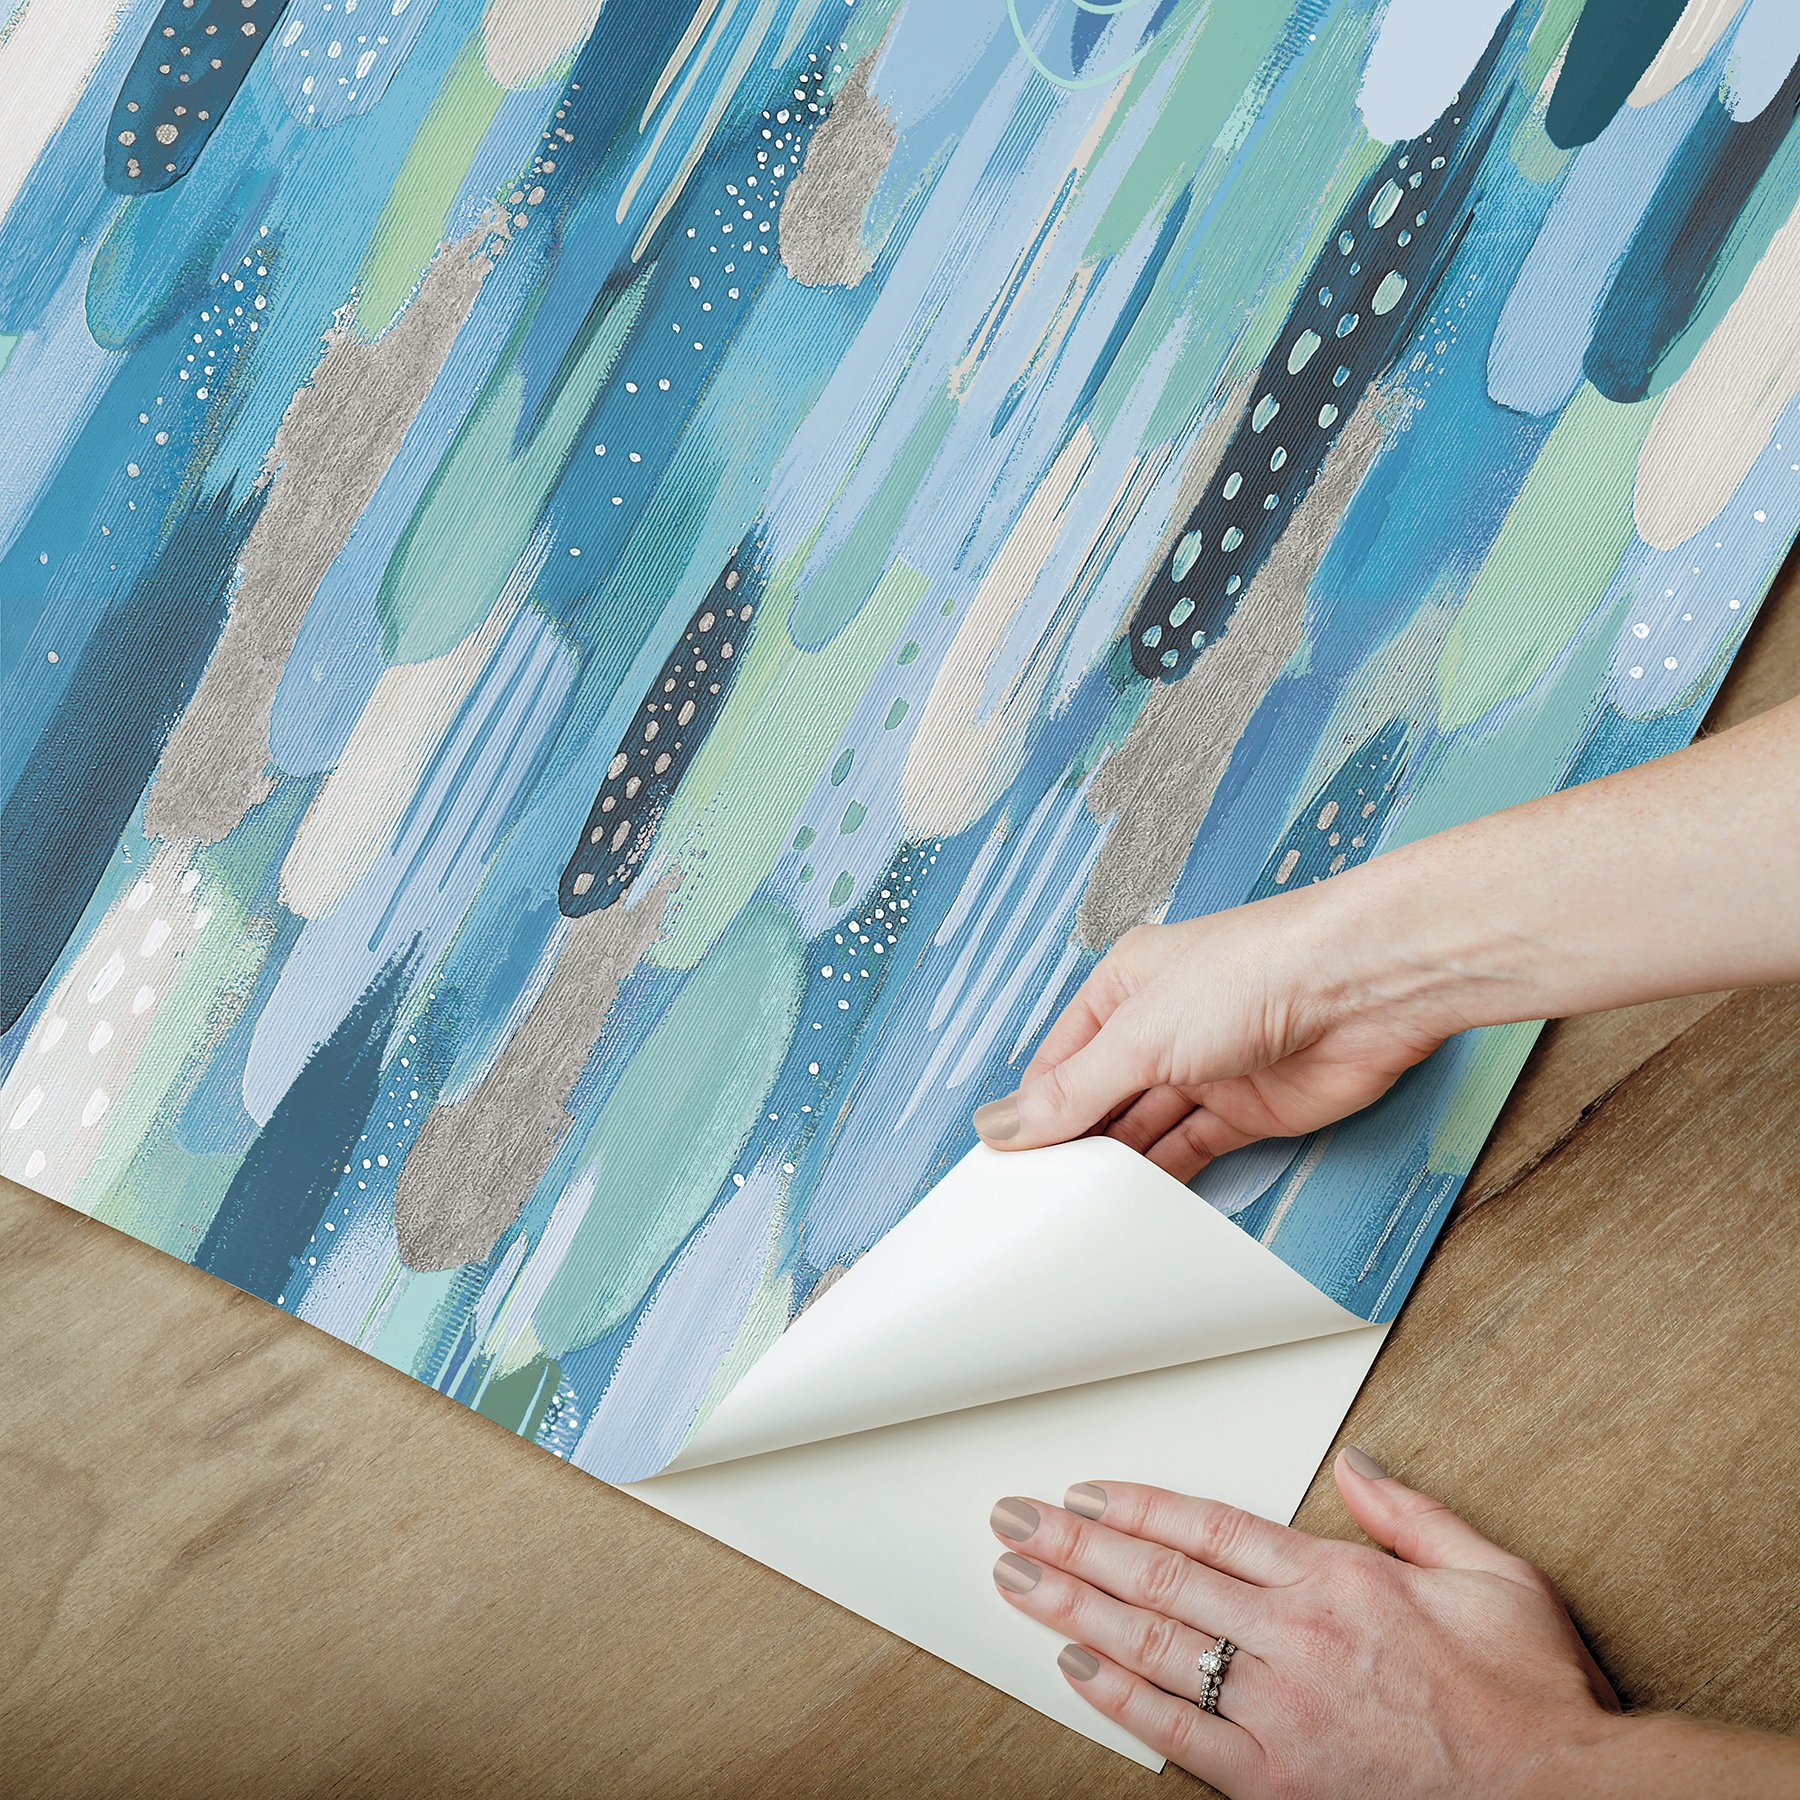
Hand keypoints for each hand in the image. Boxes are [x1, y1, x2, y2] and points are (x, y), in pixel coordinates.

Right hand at [973, 887, 1460, 1182]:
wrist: (1362, 988)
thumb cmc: (1254, 973)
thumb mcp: (1139, 1035)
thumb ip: (1073, 1091)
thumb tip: (1002, 1125)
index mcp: (1124, 987)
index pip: (1059, 1060)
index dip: (1032, 1110)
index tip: (1003, 1164)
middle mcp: (1161, 1026)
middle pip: (1100, 1098)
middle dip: (1073, 1142)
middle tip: (1036, 1199)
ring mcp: (1206, 1069)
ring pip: (1145, 1129)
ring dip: (1117, 1166)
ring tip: (1076, 1211)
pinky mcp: (1248, 1110)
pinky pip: (1192, 1150)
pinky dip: (1165, 1178)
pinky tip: (1135, 1206)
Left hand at [988, 1449, 1623, 1798]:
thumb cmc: (1532, 1697)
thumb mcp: (1492, 1573)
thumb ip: (1411, 1513)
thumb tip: (1356, 1465)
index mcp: (1338, 1581)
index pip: (1208, 1527)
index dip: (1136, 1507)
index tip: (1084, 1493)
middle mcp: (1296, 1640)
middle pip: (1160, 1579)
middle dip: (1075, 1547)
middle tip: (1013, 1523)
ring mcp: (1282, 1714)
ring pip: (1153, 1648)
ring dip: (1074, 1610)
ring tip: (1017, 1581)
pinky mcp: (1280, 1783)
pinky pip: (1179, 1736)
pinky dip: (1121, 1701)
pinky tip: (1076, 1670)